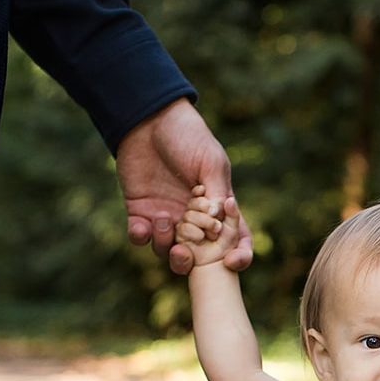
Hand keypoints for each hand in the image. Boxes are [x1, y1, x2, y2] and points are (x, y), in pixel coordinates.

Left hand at [115, 99, 252, 274]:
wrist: (149, 118)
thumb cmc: (188, 137)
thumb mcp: (210, 162)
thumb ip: (216, 193)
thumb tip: (217, 227)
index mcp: (218, 210)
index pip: (234, 240)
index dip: (239, 256)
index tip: (231, 262)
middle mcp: (194, 220)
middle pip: (199, 256)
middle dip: (192, 261)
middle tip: (185, 251)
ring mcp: (168, 217)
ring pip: (168, 251)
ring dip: (165, 244)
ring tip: (162, 219)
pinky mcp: (140, 211)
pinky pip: (140, 237)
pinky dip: (140, 236)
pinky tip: (141, 224)